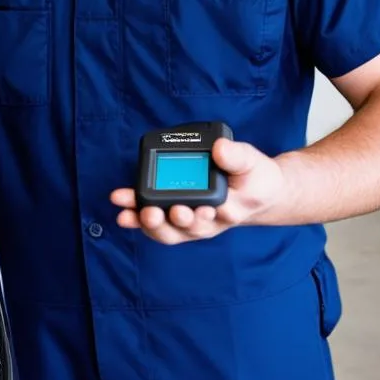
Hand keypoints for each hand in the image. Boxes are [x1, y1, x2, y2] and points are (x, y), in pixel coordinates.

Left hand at [109, 138, 288, 243]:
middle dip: (167, 222)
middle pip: (185, 228)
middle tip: (153, 213)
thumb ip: (237, 156)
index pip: (212, 216)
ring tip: (129, 215)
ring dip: (147, 224)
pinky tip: (124, 215)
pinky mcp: (178, 219)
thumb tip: (219, 148)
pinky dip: (139, 221)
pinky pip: (158, 224)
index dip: (198, 216)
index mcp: (229, 209)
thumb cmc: (254, 178)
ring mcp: (192, 223)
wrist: (256, 191)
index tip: (192, 209)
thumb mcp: (253, 162)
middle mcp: (208, 222)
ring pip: (168, 231)